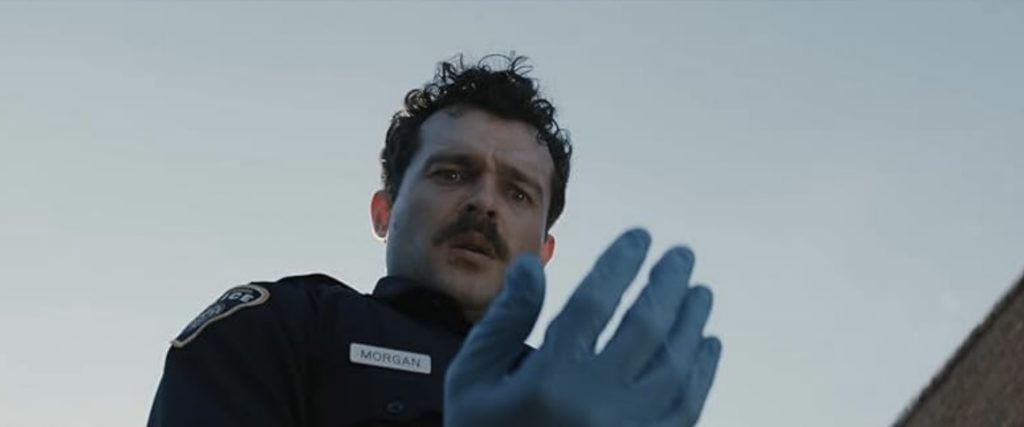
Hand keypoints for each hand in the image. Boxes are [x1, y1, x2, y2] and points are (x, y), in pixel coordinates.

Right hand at [445, 229, 720, 426]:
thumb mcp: (472, 382)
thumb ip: (504, 322)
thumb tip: (534, 265)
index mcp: (550, 382)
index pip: (595, 304)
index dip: (620, 264)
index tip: (640, 237)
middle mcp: (598, 405)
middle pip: (647, 329)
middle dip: (668, 285)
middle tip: (682, 256)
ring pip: (677, 367)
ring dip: (693, 324)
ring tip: (700, 293)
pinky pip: (689, 408)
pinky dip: (703, 373)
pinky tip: (707, 347)